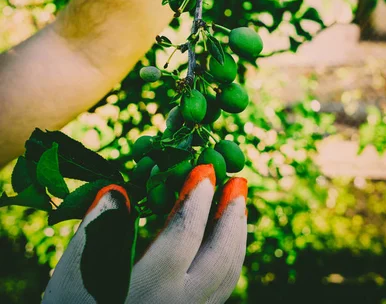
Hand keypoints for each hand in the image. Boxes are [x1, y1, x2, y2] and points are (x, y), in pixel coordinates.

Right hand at [42, 165, 247, 303]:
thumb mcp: (72, 273)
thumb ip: (97, 229)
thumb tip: (119, 190)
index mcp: (149, 291)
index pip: (183, 236)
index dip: (196, 199)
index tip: (204, 168)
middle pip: (219, 258)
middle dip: (231, 216)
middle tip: (238, 181)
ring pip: (227, 276)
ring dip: (236, 236)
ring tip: (237, 205)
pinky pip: (220, 290)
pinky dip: (228, 257)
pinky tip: (223, 239)